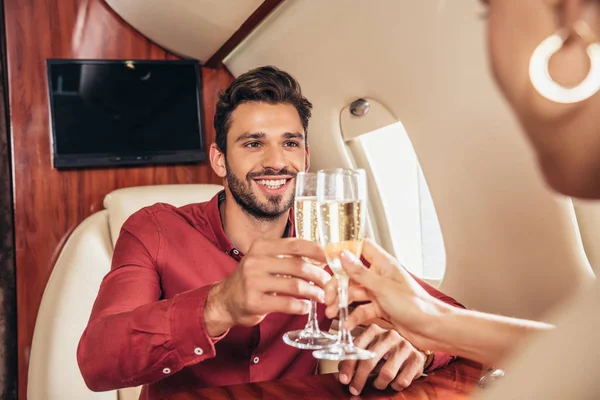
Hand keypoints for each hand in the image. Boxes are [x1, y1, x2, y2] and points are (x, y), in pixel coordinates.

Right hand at [204, 238, 329, 335]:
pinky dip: (301, 306)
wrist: (225, 300)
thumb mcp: (265, 260)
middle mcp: (256, 261)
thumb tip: (320, 257)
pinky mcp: (254, 302)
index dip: (315, 250)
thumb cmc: (252, 279)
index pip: (295, 244)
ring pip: (295, 285)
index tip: (328, 257)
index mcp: (261, 247)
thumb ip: (287, 257)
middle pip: (298, 266)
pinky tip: (305, 307)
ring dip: (313, 292)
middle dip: (318, 275)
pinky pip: (286, 304)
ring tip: (320, 296)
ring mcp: (253, 282)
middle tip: (328, 282)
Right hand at [324, 239, 445, 349]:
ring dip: (342, 302)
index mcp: (383, 263)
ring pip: (354, 293)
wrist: (431, 328)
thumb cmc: (414, 304)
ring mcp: (380, 292)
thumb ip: (360, 272)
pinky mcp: (381, 307)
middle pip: (351, 274)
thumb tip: (343, 256)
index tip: (328, 256)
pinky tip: (347, 324)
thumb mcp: (382, 287)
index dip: (344, 249)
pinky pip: (362, 309)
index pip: (360, 246)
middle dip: (337, 285)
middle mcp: (380, 275)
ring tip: (332, 312)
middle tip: (328, 296)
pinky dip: (353, 316)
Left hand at [338, 324, 425, 394]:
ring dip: (379, 384)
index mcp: (374, 330)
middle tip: (354, 389)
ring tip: (378, 384)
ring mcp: (404, 346)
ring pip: (387, 373)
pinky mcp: (417, 358)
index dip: (348, 365)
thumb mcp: (370, 348)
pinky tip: (393, 382)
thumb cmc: (386, 350)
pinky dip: (395, 386)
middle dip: (359, 379)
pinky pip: (402, 380)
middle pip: (370, 361)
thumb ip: (357, 356)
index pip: (357, 348)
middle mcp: (390, 335)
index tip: (344, 379)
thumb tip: (342, 370)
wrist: (414, 348)